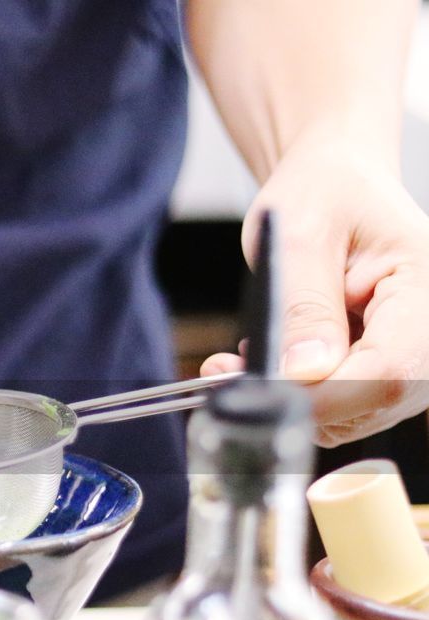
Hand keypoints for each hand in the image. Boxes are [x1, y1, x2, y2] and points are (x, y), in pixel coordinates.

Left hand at [201, 137, 428, 445]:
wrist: (335, 187)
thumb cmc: (325, 194)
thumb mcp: (300, 235)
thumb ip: (304, 307)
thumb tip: (304, 372)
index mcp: (427, 287)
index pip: (390, 369)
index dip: (323, 393)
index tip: (259, 387)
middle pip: (373, 402)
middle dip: (295, 397)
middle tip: (229, 368)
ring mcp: (413, 357)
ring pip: (354, 413)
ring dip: (290, 396)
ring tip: (247, 354)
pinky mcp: (385, 370)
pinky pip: (343, 405)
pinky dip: (297, 393)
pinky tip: (271, 359)